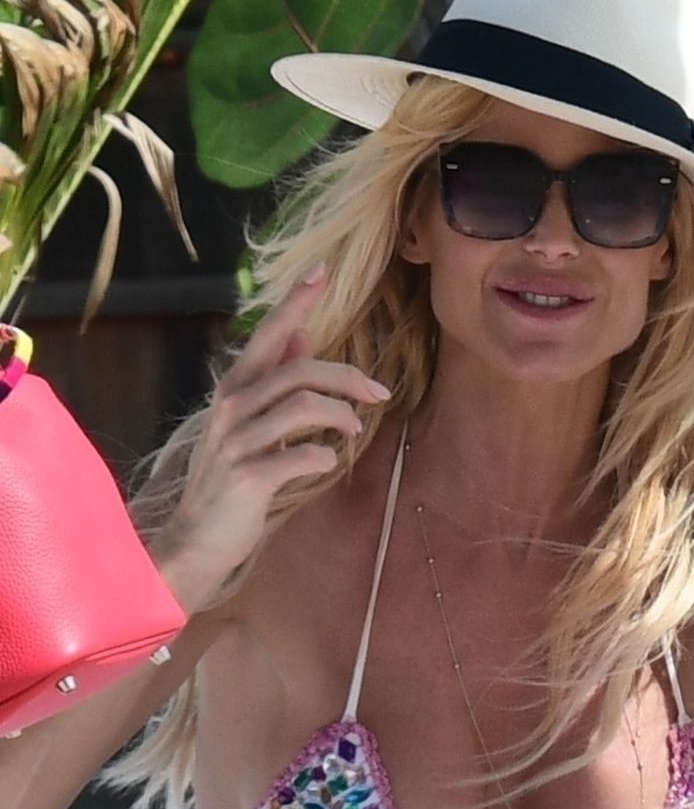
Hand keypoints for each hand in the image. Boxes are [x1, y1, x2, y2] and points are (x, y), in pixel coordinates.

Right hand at [151, 269, 389, 610]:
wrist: (199, 537)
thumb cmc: (233, 475)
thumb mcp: (250, 420)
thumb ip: (273, 378)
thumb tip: (302, 335)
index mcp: (235, 388)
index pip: (268, 334)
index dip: (295, 302)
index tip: (321, 271)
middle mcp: (230, 407)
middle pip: (298, 369)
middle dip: (347, 376)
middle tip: (379, 394)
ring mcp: (235, 442)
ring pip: (300, 405)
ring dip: (339, 413)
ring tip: (355, 428)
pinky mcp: (246, 478)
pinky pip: (295, 455)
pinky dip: (320, 455)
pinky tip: (327, 461)